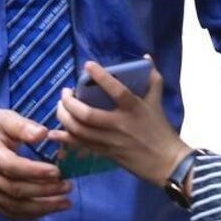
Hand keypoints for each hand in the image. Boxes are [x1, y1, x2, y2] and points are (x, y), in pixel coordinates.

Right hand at [0, 109, 73, 220]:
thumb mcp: (3, 118)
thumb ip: (22, 126)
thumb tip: (43, 134)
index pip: (11, 166)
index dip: (35, 172)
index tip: (57, 172)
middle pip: (14, 190)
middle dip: (44, 191)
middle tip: (67, 186)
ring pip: (13, 206)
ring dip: (41, 208)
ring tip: (64, 202)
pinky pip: (9, 213)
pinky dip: (30, 215)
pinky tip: (48, 210)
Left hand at [52, 59, 191, 188]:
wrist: (166, 162)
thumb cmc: (161, 129)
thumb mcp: (157, 101)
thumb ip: (152, 78)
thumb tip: (146, 58)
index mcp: (134, 108)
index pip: (116, 90)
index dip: (100, 76)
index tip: (87, 65)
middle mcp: (119, 124)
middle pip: (86, 114)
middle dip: (69, 102)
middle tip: (64, 93)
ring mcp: (110, 140)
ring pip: (79, 130)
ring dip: (64, 117)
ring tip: (59, 107)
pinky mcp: (105, 152)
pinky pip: (81, 144)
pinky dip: (65, 138)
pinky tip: (54, 132)